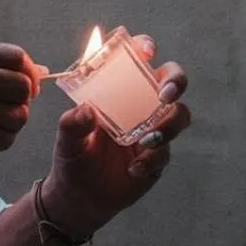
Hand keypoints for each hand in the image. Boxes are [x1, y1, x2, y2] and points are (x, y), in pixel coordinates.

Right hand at [0, 41, 40, 188]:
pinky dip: (0, 141)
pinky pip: (8, 137)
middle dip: (20, 100)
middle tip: (5, 109)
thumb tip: (40, 70)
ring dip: (10, 124)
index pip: (14, 54)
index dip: (27, 71)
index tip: (26, 84)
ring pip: (19, 114)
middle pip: (22, 85)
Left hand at [40, 35, 191, 236]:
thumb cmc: (73, 157)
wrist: (80, 197)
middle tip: (164, 95)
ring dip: (168, 125)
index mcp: (118, 91)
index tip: (146, 51)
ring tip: (145, 142)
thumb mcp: (66, 139)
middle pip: (172, 81)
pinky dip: (152, 159)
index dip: (145, 48)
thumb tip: (87, 110)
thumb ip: (72, 123)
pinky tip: (134, 169)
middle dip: (176, 81)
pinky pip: (166, 152)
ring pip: (179, 115)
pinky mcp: (158, 156)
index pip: (136, 60)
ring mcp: (153, 130)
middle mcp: (140, 106)